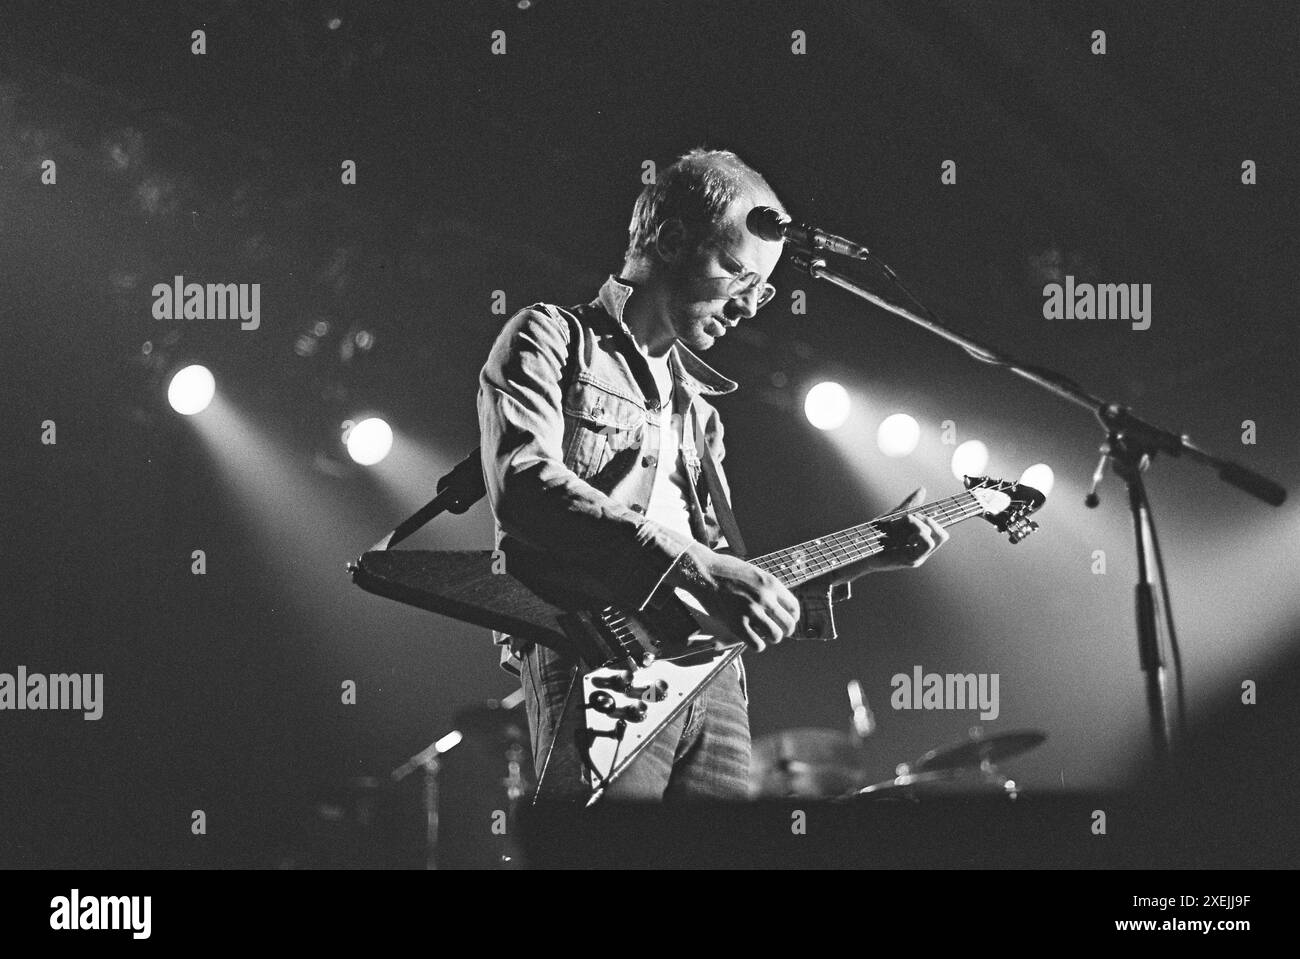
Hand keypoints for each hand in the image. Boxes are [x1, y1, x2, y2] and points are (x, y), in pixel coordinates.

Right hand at [668, 543, 800, 651]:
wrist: (704, 571)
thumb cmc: (726, 571)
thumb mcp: (754, 573)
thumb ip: (768, 589)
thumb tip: (778, 605)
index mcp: (771, 584)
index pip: (794, 608)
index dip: (791, 618)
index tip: (785, 621)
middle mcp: (765, 598)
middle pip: (788, 624)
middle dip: (784, 631)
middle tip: (776, 631)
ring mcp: (751, 611)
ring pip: (775, 636)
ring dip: (771, 639)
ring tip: (763, 635)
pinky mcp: (736, 623)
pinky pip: (757, 644)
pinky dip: (757, 645)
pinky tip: (751, 639)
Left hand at [868, 487, 949, 572]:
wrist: (861, 547)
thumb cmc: (876, 533)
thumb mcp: (895, 516)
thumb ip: (910, 505)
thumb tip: (923, 489)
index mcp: (920, 542)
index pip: (941, 534)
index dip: (935, 521)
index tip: (915, 515)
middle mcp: (922, 552)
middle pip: (943, 536)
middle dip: (929, 521)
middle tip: (909, 518)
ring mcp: (918, 558)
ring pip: (936, 538)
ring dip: (920, 525)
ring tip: (904, 525)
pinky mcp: (912, 561)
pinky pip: (927, 544)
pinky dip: (918, 532)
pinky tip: (905, 535)